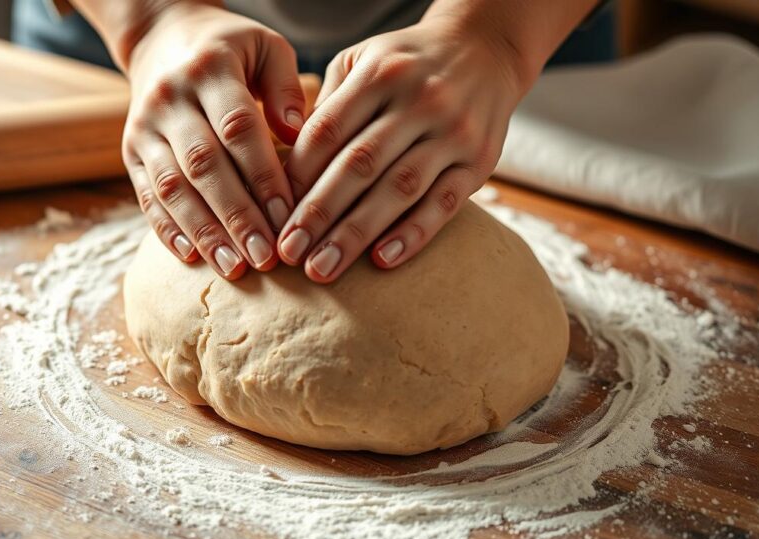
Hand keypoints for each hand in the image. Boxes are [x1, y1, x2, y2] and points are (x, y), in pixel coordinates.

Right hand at [120, 3, 305, 278]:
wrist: (162, 38)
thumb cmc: (229, 49)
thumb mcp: (264, 46)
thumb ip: (285, 84)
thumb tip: (298, 132)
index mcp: (209, 69)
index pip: (238, 128)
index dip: (263, 176)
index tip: (288, 217)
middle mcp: (170, 100)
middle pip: (203, 165)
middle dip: (236, 216)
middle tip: (265, 258)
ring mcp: (145, 128)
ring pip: (172, 187)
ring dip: (204, 232)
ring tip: (234, 269)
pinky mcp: (131, 153)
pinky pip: (147, 196)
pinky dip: (168, 230)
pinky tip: (193, 258)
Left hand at [278, 18, 524, 282]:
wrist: (487, 50)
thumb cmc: (406, 64)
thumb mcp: (363, 61)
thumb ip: (328, 106)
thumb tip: (288, 166)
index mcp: (381, 73)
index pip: (328, 130)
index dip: (296, 175)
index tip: (272, 214)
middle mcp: (420, 101)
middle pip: (359, 164)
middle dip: (318, 213)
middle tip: (288, 252)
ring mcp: (454, 133)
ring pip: (399, 189)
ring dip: (356, 233)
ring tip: (322, 268)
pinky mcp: (480, 162)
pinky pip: (445, 203)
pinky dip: (413, 233)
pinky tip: (382, 260)